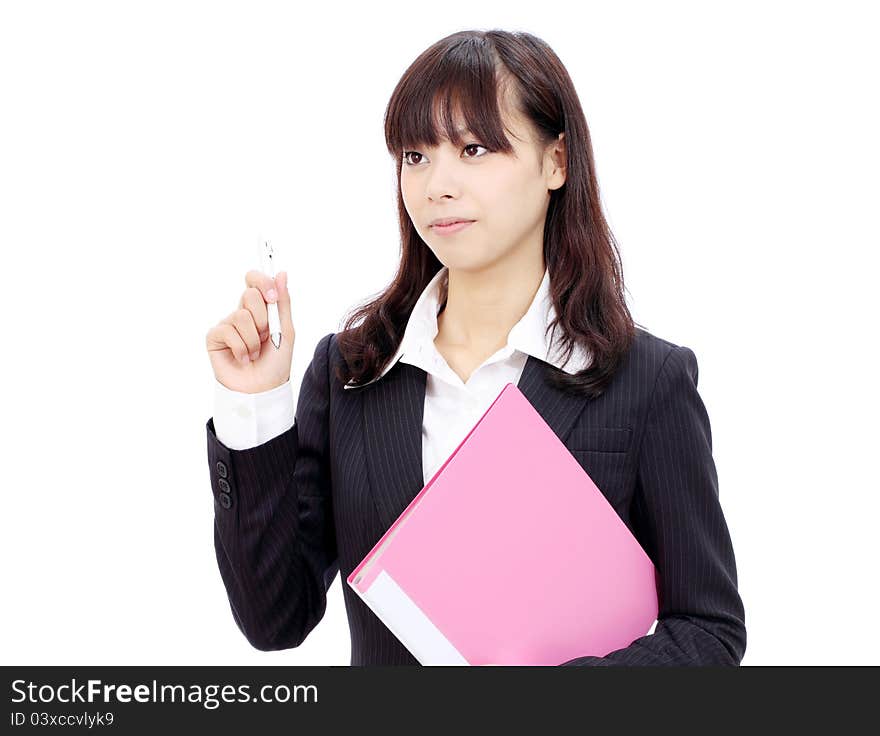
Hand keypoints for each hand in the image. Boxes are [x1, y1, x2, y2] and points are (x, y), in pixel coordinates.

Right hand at [206, 269, 294, 393]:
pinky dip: (241, 348)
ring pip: (241, 316)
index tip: (273, 297)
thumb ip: (283, 302)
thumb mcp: (286, 331)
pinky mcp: (215, 337)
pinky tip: (243, 359)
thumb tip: (281, 273)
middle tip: (266, 335)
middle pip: (249, 295)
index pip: (254, 281)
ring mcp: (227, 324)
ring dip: (254, 339)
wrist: (262, 389)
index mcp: (260, 309)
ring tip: (255, 353)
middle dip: (263, 318)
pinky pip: (228, 331)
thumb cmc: (275, 363)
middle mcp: (242, 313)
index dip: (262, 282)